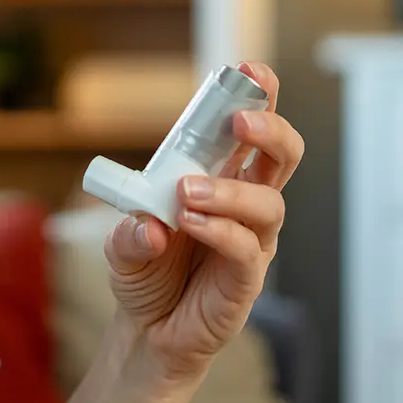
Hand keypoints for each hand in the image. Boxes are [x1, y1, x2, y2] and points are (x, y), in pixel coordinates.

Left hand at [105, 62, 301, 380]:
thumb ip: (129, 229)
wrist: (146, 332)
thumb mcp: (120, 243)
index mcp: (220, 178)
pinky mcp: (247, 280)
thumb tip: (149, 223)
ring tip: (187, 193)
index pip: (249, 131)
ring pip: (269, 203)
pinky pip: (248, 249)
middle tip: (240, 122)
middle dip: (270, 129)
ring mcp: (252, 241)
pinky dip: (220, 230)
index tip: (249, 70)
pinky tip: (189, 223)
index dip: (258, 97)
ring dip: (230, 191)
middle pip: (282, 156)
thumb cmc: (146, 272)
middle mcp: (244, 204)